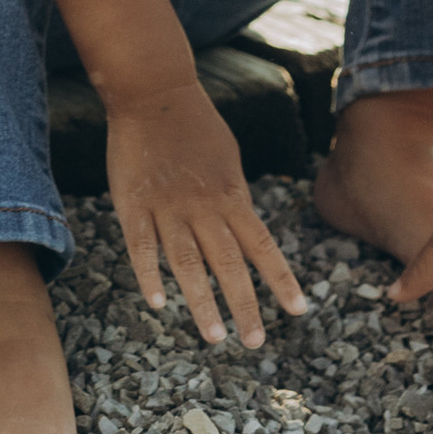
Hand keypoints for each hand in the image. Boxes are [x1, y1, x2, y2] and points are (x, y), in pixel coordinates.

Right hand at [108, 80, 307, 350]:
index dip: (281, 279)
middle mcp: (204, 206)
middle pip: (228, 264)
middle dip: (245, 305)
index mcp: (231, 196)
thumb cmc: (195, 125)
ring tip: (215, 337)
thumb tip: (248, 229)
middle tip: (256, 343)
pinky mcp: (133, 203)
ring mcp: (168, 206)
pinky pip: (141, 246)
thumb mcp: (228, 160)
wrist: (153, 90)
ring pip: (187, 263)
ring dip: (202, 302)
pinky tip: (158, 303)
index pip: (262, 246)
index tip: (299, 311)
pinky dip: (150, 275)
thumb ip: (236, 198)